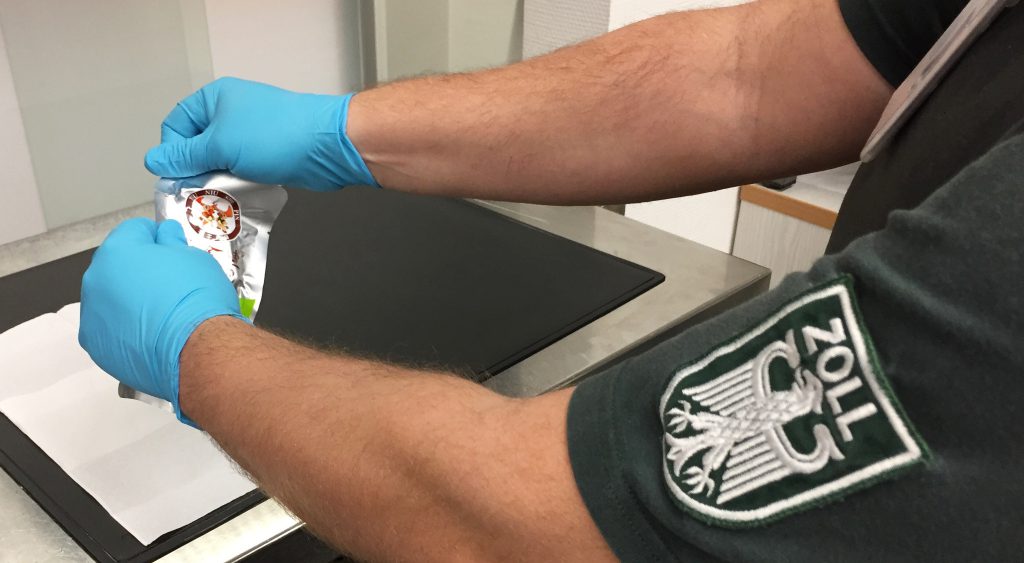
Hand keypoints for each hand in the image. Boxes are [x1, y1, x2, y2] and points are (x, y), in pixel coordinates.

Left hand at [79, 218, 245, 423]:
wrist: (197, 349)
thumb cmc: (197, 298)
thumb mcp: (194, 258)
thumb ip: (172, 243)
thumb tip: (165, 236)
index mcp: (117, 252)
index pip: (133, 231)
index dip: (156, 237)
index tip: (171, 247)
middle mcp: (95, 281)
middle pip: (116, 266)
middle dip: (138, 270)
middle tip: (169, 283)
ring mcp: (92, 316)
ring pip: (111, 300)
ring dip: (130, 301)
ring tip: (162, 313)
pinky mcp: (97, 347)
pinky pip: (111, 329)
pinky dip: (127, 329)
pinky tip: (153, 334)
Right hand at [144, 77, 376, 190]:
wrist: (327, 145)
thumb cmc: (275, 135)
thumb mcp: (220, 145)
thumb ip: (185, 156)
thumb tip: (154, 161)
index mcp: (215, 99)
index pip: (176, 125)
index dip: (172, 151)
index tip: (175, 177)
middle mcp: (231, 113)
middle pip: (197, 146)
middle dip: (195, 170)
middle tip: (194, 193)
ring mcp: (251, 134)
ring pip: (220, 162)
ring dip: (217, 181)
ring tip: (218, 198)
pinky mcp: (267, 154)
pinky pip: (242, 170)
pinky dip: (238, 184)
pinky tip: (238, 197)